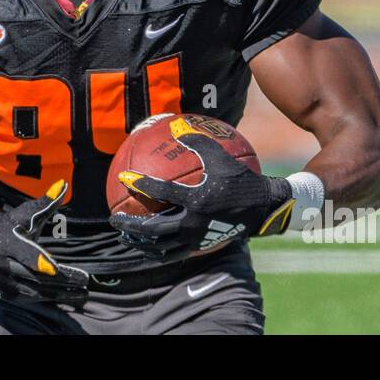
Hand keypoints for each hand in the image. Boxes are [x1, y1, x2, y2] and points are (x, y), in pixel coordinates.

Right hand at [0, 180, 89, 305]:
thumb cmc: (12, 224)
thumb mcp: (26, 212)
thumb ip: (46, 202)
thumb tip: (63, 184)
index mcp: (6, 241)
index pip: (26, 254)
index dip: (41, 262)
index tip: (58, 269)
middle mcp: (0, 263)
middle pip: (34, 276)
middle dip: (61, 280)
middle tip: (84, 282)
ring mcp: (0, 280)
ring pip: (34, 291)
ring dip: (59, 293)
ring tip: (82, 292)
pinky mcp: (3, 292)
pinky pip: (29, 299)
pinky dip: (49, 298)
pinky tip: (67, 296)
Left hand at [109, 132, 294, 260]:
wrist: (263, 208)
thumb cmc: (240, 179)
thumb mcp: (220, 157)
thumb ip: (198, 141)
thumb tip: (177, 126)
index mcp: (197, 199)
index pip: (161, 192)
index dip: (140, 184)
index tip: (125, 178)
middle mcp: (194, 223)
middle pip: (154, 229)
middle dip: (131, 225)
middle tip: (116, 219)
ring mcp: (197, 238)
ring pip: (162, 247)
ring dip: (141, 242)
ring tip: (127, 236)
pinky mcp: (201, 247)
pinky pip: (174, 254)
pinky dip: (158, 252)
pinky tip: (148, 246)